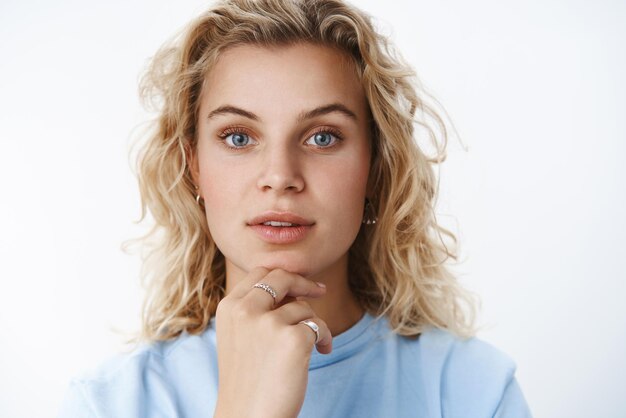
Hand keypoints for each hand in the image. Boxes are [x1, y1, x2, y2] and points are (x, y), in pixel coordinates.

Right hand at [213, 267, 331, 417]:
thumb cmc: (248, 381)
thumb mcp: (240, 336)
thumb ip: (256, 308)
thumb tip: (293, 285)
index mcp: (229, 308)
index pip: (260, 273)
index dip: (283, 276)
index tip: (300, 285)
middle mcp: (245, 310)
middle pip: (282, 277)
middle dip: (304, 283)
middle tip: (320, 291)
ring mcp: (268, 323)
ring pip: (303, 307)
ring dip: (314, 324)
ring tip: (312, 347)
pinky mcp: (293, 339)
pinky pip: (318, 325)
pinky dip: (325, 338)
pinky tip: (321, 353)